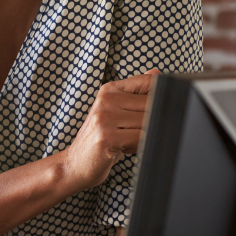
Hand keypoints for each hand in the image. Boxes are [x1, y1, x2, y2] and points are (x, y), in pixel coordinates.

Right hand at [60, 70, 159, 192]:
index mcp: (109, 90)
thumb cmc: (100, 139)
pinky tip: (125, 148)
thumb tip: (157, 73)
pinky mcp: (107, 137)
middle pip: (152, 104)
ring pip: (148, 122)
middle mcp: (106, 100)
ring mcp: (105, 118)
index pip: (148, 82)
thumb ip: (136, 93)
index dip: (159, 98)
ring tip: (128, 141)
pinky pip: (141, 138)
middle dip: (152, 122)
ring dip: (145, 136)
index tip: (152, 112)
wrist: (76, 163)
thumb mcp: (116, 112)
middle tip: (135, 132)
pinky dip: (140, 146)